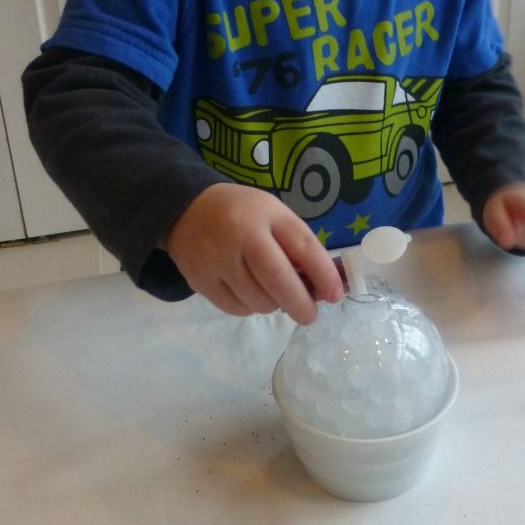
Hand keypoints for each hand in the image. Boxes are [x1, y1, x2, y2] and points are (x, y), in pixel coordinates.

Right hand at [164, 183, 343, 323]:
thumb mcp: (274, 215)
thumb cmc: (243, 214)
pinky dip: (250, 308)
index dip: (324, 276)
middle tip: (309, 315)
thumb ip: (297, 246)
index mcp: (267, 215)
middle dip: (301, 304)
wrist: (187, 210)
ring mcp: (217, 260)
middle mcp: (241, 236)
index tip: (336, 295)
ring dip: (274, 305)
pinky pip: (237, 309)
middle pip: (279, 281)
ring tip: (272, 293)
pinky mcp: (200, 281)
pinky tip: (250, 293)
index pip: (304, 248)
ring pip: (258, 301)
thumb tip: (322, 289)